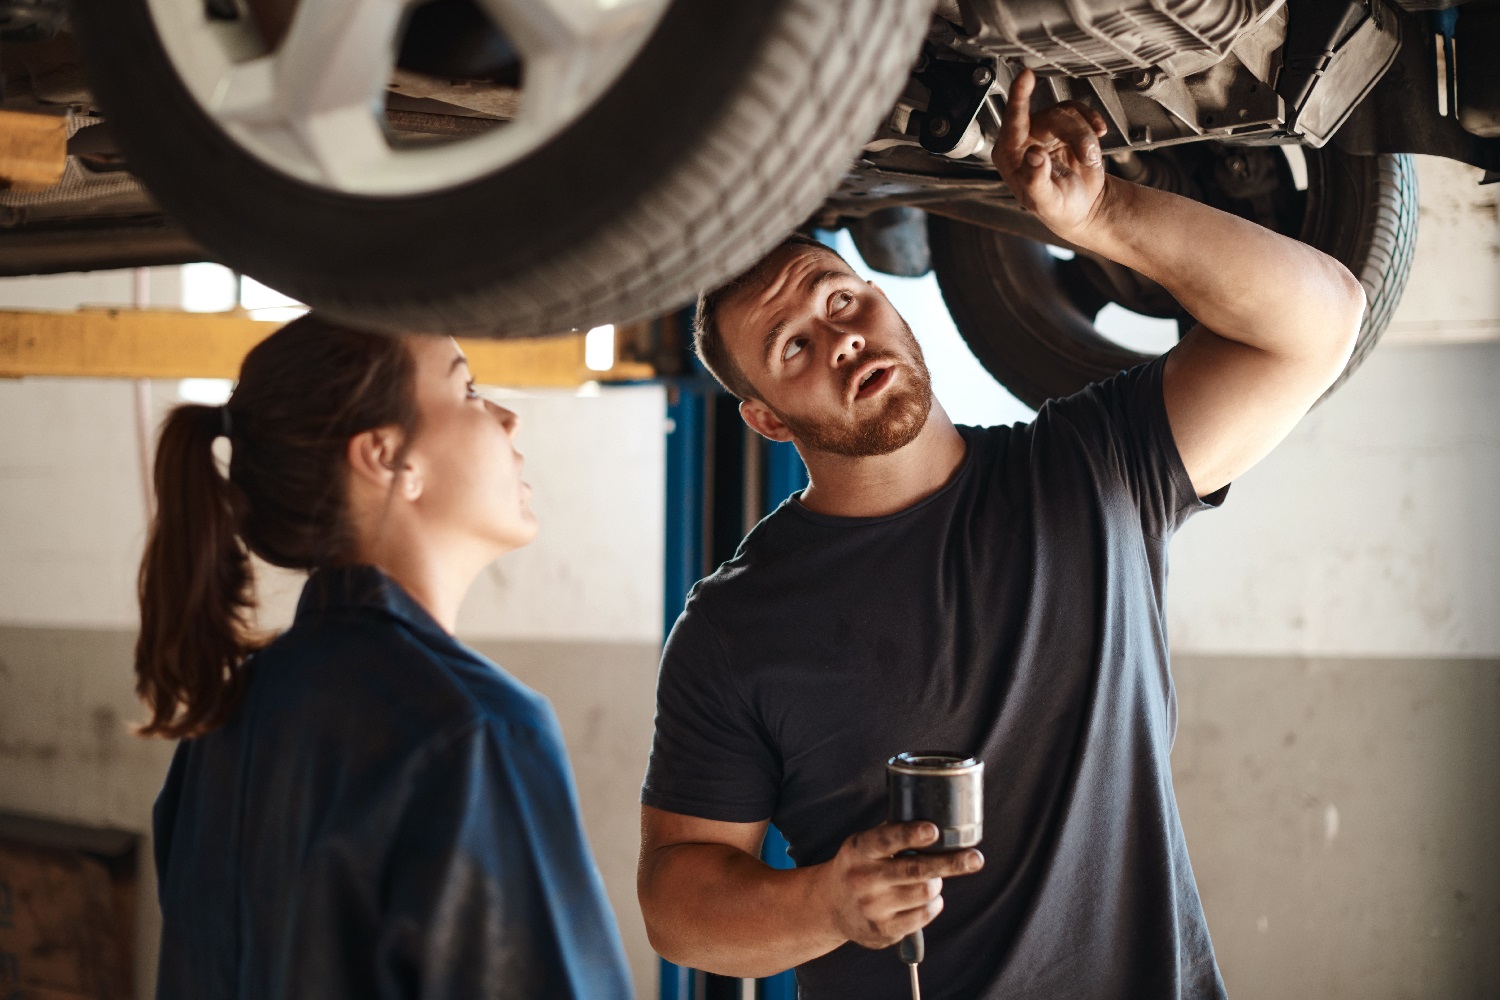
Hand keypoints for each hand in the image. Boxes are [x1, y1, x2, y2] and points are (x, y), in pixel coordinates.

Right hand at [813, 821, 983, 949]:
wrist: (830, 906)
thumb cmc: (858, 867)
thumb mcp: (864, 845)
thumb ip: (892, 834)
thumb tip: (933, 817)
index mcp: (859, 850)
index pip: (886, 839)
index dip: (911, 834)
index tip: (933, 830)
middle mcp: (863, 879)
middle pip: (915, 870)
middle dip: (949, 863)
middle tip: (975, 859)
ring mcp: (872, 907)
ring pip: (924, 893)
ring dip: (936, 884)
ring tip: (931, 880)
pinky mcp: (883, 930)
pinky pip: (923, 915)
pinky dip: (932, 904)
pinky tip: (926, 898)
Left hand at [992, 67, 1111, 240]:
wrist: (1082, 207)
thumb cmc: (1058, 208)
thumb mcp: (1046, 201)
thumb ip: (1036, 180)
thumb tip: (1033, 156)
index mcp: (1010, 156)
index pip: (1012, 121)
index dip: (1020, 97)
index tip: (1025, 77)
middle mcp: (1023, 139)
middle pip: (1053, 117)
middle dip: (1076, 135)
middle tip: (1088, 156)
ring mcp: (1044, 130)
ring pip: (1069, 113)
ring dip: (1085, 135)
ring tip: (1089, 158)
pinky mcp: (1063, 125)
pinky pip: (1079, 110)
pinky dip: (1092, 121)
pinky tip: (1098, 134)